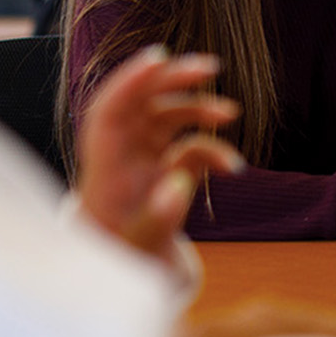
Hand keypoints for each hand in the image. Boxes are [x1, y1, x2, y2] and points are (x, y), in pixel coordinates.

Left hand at [77, 45, 242, 268]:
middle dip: (173, 80)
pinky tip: (232, 166)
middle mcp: (122, 157)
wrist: (121, 278)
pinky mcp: (167, 173)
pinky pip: (189, 149)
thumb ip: (155, 220)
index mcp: (103, 170)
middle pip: (140, 104)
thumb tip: (178, 185)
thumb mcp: (134, 251)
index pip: (108, 113)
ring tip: (231, 113)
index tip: (159, 58)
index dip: (129, 82)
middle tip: (210, 67)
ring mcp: (145, 162)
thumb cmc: (117, 262)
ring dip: (198, 109)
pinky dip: (212, 150)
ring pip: (167, 118)